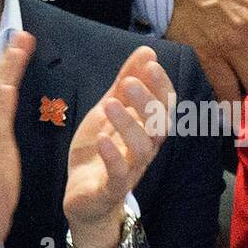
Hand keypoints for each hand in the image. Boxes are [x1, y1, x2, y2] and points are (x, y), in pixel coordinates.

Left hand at [64, 45, 170, 243]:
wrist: (84, 198)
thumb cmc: (101, 151)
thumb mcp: (109, 110)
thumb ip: (125, 83)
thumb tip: (147, 50)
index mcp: (146, 128)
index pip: (164, 105)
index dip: (160, 84)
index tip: (150, 63)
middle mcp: (144, 149)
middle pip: (158, 125)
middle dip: (148, 101)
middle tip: (131, 80)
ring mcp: (130, 170)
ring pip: (141, 148)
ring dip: (129, 124)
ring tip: (111, 104)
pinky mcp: (111, 190)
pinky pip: (119, 176)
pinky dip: (114, 157)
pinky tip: (104, 139)